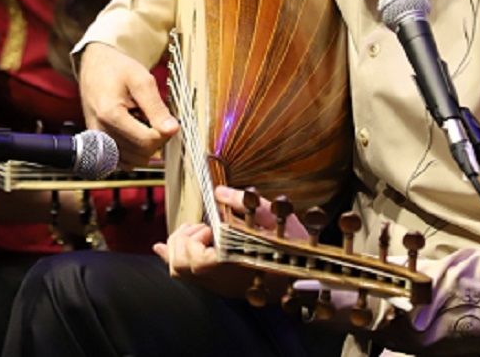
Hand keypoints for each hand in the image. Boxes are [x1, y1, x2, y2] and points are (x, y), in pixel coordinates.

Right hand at [79, 42, 178, 166]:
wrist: (95, 67)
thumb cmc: (116, 69)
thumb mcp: (141, 80)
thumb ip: (156, 107)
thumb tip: (172, 129)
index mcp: (110, 114)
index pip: (147, 141)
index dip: (163, 132)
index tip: (166, 118)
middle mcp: (101, 132)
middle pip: (141, 154)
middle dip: (155, 139)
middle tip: (155, 118)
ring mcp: (99, 141)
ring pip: (134, 161)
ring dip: (145, 146)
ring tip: (142, 122)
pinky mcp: (100, 145)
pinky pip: (124, 160)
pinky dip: (134, 151)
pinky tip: (135, 132)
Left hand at [150, 185, 302, 299]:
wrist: (310, 278)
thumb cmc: (294, 248)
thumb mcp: (274, 217)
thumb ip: (242, 202)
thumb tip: (219, 191)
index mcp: (230, 264)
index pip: (190, 257)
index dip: (193, 237)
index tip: (211, 225)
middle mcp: (221, 281)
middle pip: (179, 267)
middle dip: (181, 241)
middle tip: (199, 227)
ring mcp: (222, 287)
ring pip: (181, 274)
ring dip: (180, 249)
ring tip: (193, 233)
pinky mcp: (225, 288)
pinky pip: (191, 278)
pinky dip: (178, 259)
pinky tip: (168, 248)